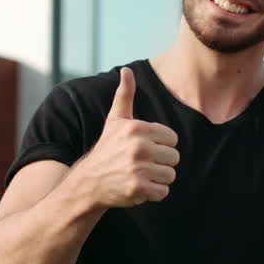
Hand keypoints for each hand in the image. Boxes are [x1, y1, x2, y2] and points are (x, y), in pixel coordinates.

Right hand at [78, 68, 179, 207]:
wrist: (88, 182)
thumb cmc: (107, 149)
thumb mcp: (115, 120)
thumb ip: (125, 94)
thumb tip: (126, 70)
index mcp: (138, 128)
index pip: (172, 139)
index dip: (160, 146)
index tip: (143, 149)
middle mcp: (139, 147)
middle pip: (174, 157)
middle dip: (161, 163)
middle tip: (141, 164)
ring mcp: (138, 168)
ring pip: (170, 175)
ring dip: (158, 179)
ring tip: (140, 175)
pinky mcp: (138, 188)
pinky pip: (164, 192)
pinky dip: (154, 193)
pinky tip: (139, 188)